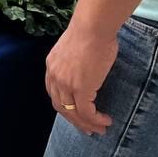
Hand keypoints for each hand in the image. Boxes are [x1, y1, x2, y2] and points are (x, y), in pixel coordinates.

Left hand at [45, 17, 116, 135]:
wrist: (93, 27)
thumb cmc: (90, 33)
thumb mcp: (74, 50)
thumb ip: (75, 64)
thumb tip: (87, 72)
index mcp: (51, 66)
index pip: (54, 94)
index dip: (65, 107)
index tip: (77, 115)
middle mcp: (54, 76)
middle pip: (60, 107)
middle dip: (75, 121)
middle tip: (89, 129)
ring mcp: (66, 84)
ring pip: (73, 114)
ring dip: (87, 124)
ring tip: (100, 129)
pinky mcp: (80, 89)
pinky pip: (86, 113)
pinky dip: (96, 120)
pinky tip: (106, 120)